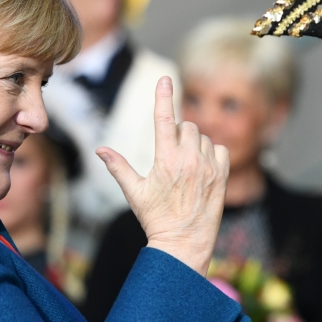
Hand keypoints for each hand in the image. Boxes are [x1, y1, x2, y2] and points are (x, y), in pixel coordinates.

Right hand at [97, 77, 229, 274]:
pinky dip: (211, 153)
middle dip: (178, 134)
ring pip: (202, 137)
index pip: (164, 119)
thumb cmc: (155, 218)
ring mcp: (208, 167)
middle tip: (170, 157)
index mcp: (165, 160)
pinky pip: (220, 148)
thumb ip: (118, 166)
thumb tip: (99, 149)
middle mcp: (189, 160)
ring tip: (185, 168)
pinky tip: (202, 168)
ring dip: (193, 144)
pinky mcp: (223, 175)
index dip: (163, 96)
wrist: (184, 243)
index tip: (164, 78)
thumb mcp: (134, 193)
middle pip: (186, 125)